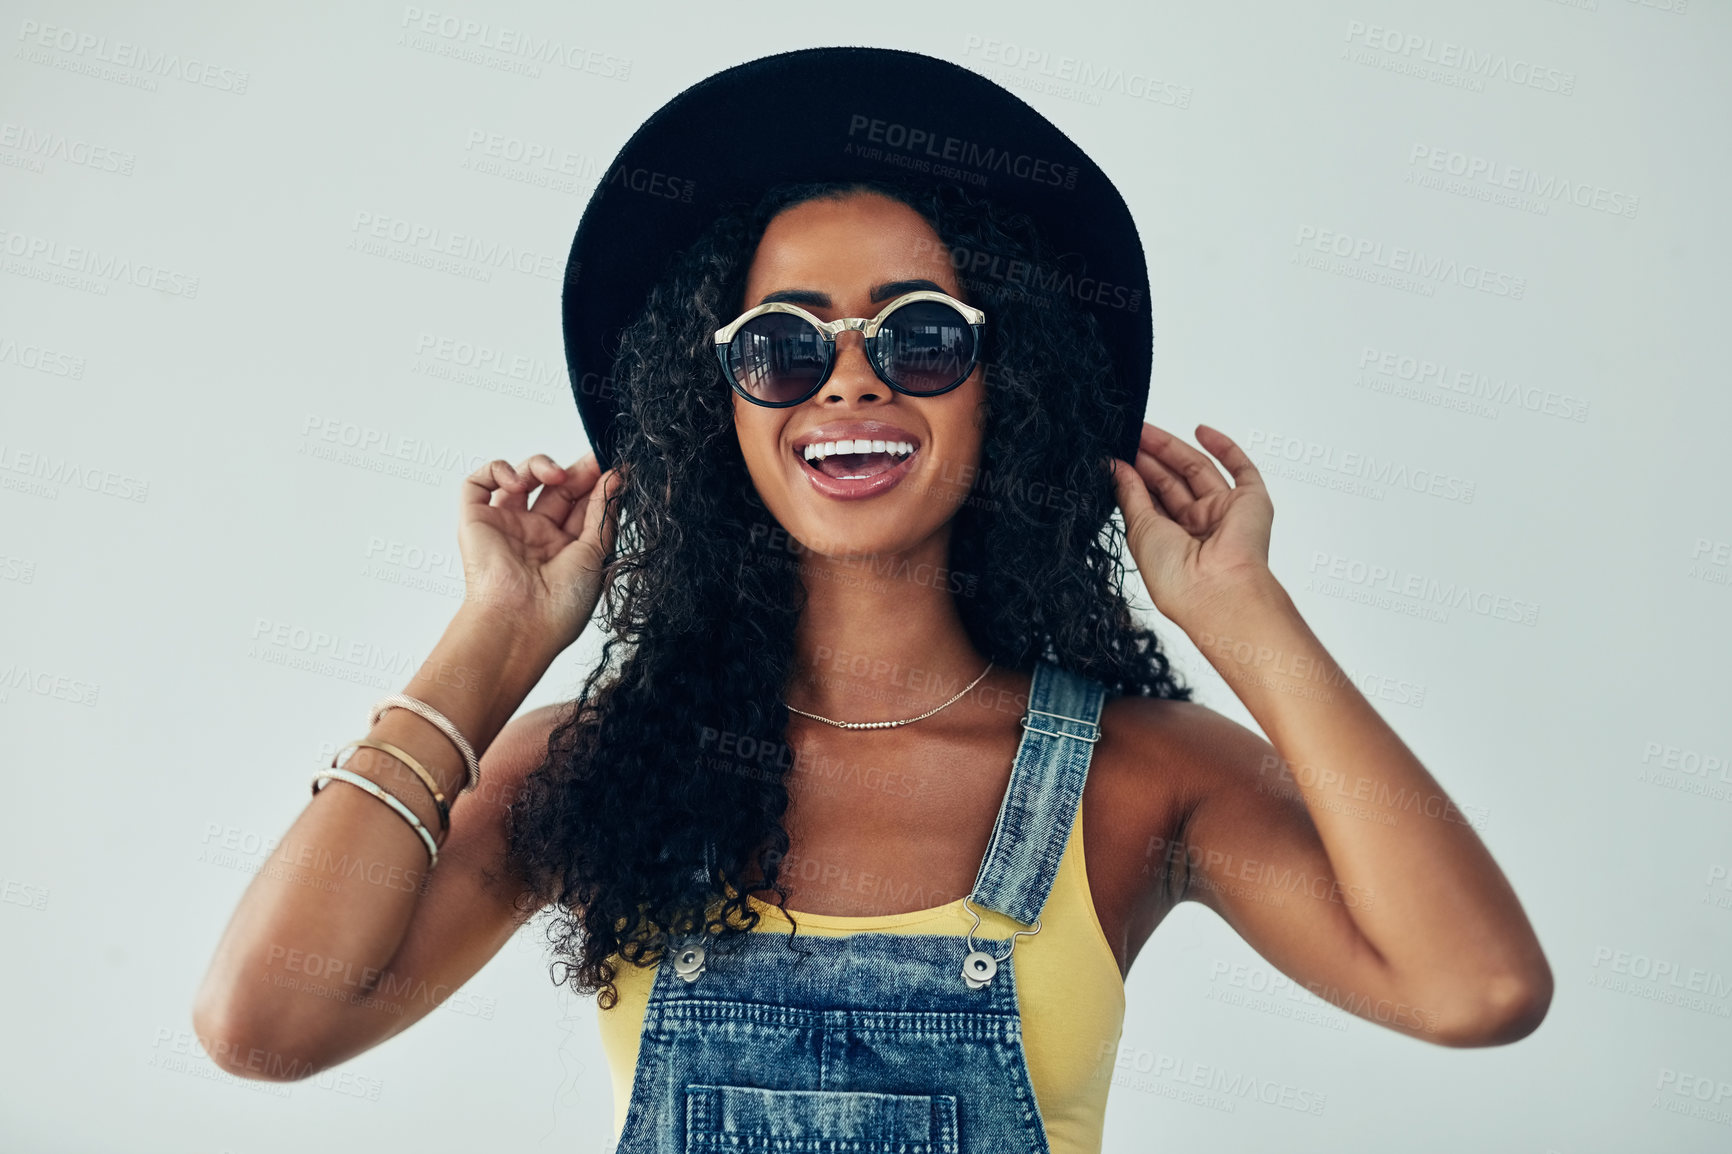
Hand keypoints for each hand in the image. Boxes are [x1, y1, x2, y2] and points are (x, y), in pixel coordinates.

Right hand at [456, 451, 624, 651]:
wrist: (521, 624)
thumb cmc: (560, 604)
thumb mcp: (595, 555)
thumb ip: (604, 514)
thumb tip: (616, 478)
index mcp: (564, 547)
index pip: (581, 503)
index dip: (595, 482)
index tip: (614, 467)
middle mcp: (535, 535)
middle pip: (555, 487)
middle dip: (575, 470)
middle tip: (593, 459)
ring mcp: (505, 526)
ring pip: (520, 478)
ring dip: (540, 465)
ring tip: (556, 475)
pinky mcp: (475, 521)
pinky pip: (478, 484)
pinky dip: (496, 470)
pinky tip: (518, 482)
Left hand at [1108, 422, 1275, 626]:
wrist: (1216, 589)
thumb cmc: (1176, 576)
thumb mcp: (1140, 530)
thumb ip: (1130, 494)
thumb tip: (1115, 468)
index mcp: (1172, 542)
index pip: (1152, 500)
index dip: (1135, 476)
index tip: (1117, 455)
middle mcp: (1199, 527)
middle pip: (1173, 482)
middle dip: (1150, 458)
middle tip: (1129, 435)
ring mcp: (1225, 513)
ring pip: (1198, 470)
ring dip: (1172, 449)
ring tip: (1144, 431)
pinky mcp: (1252, 502)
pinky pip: (1241, 468)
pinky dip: (1224, 448)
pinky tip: (1200, 431)